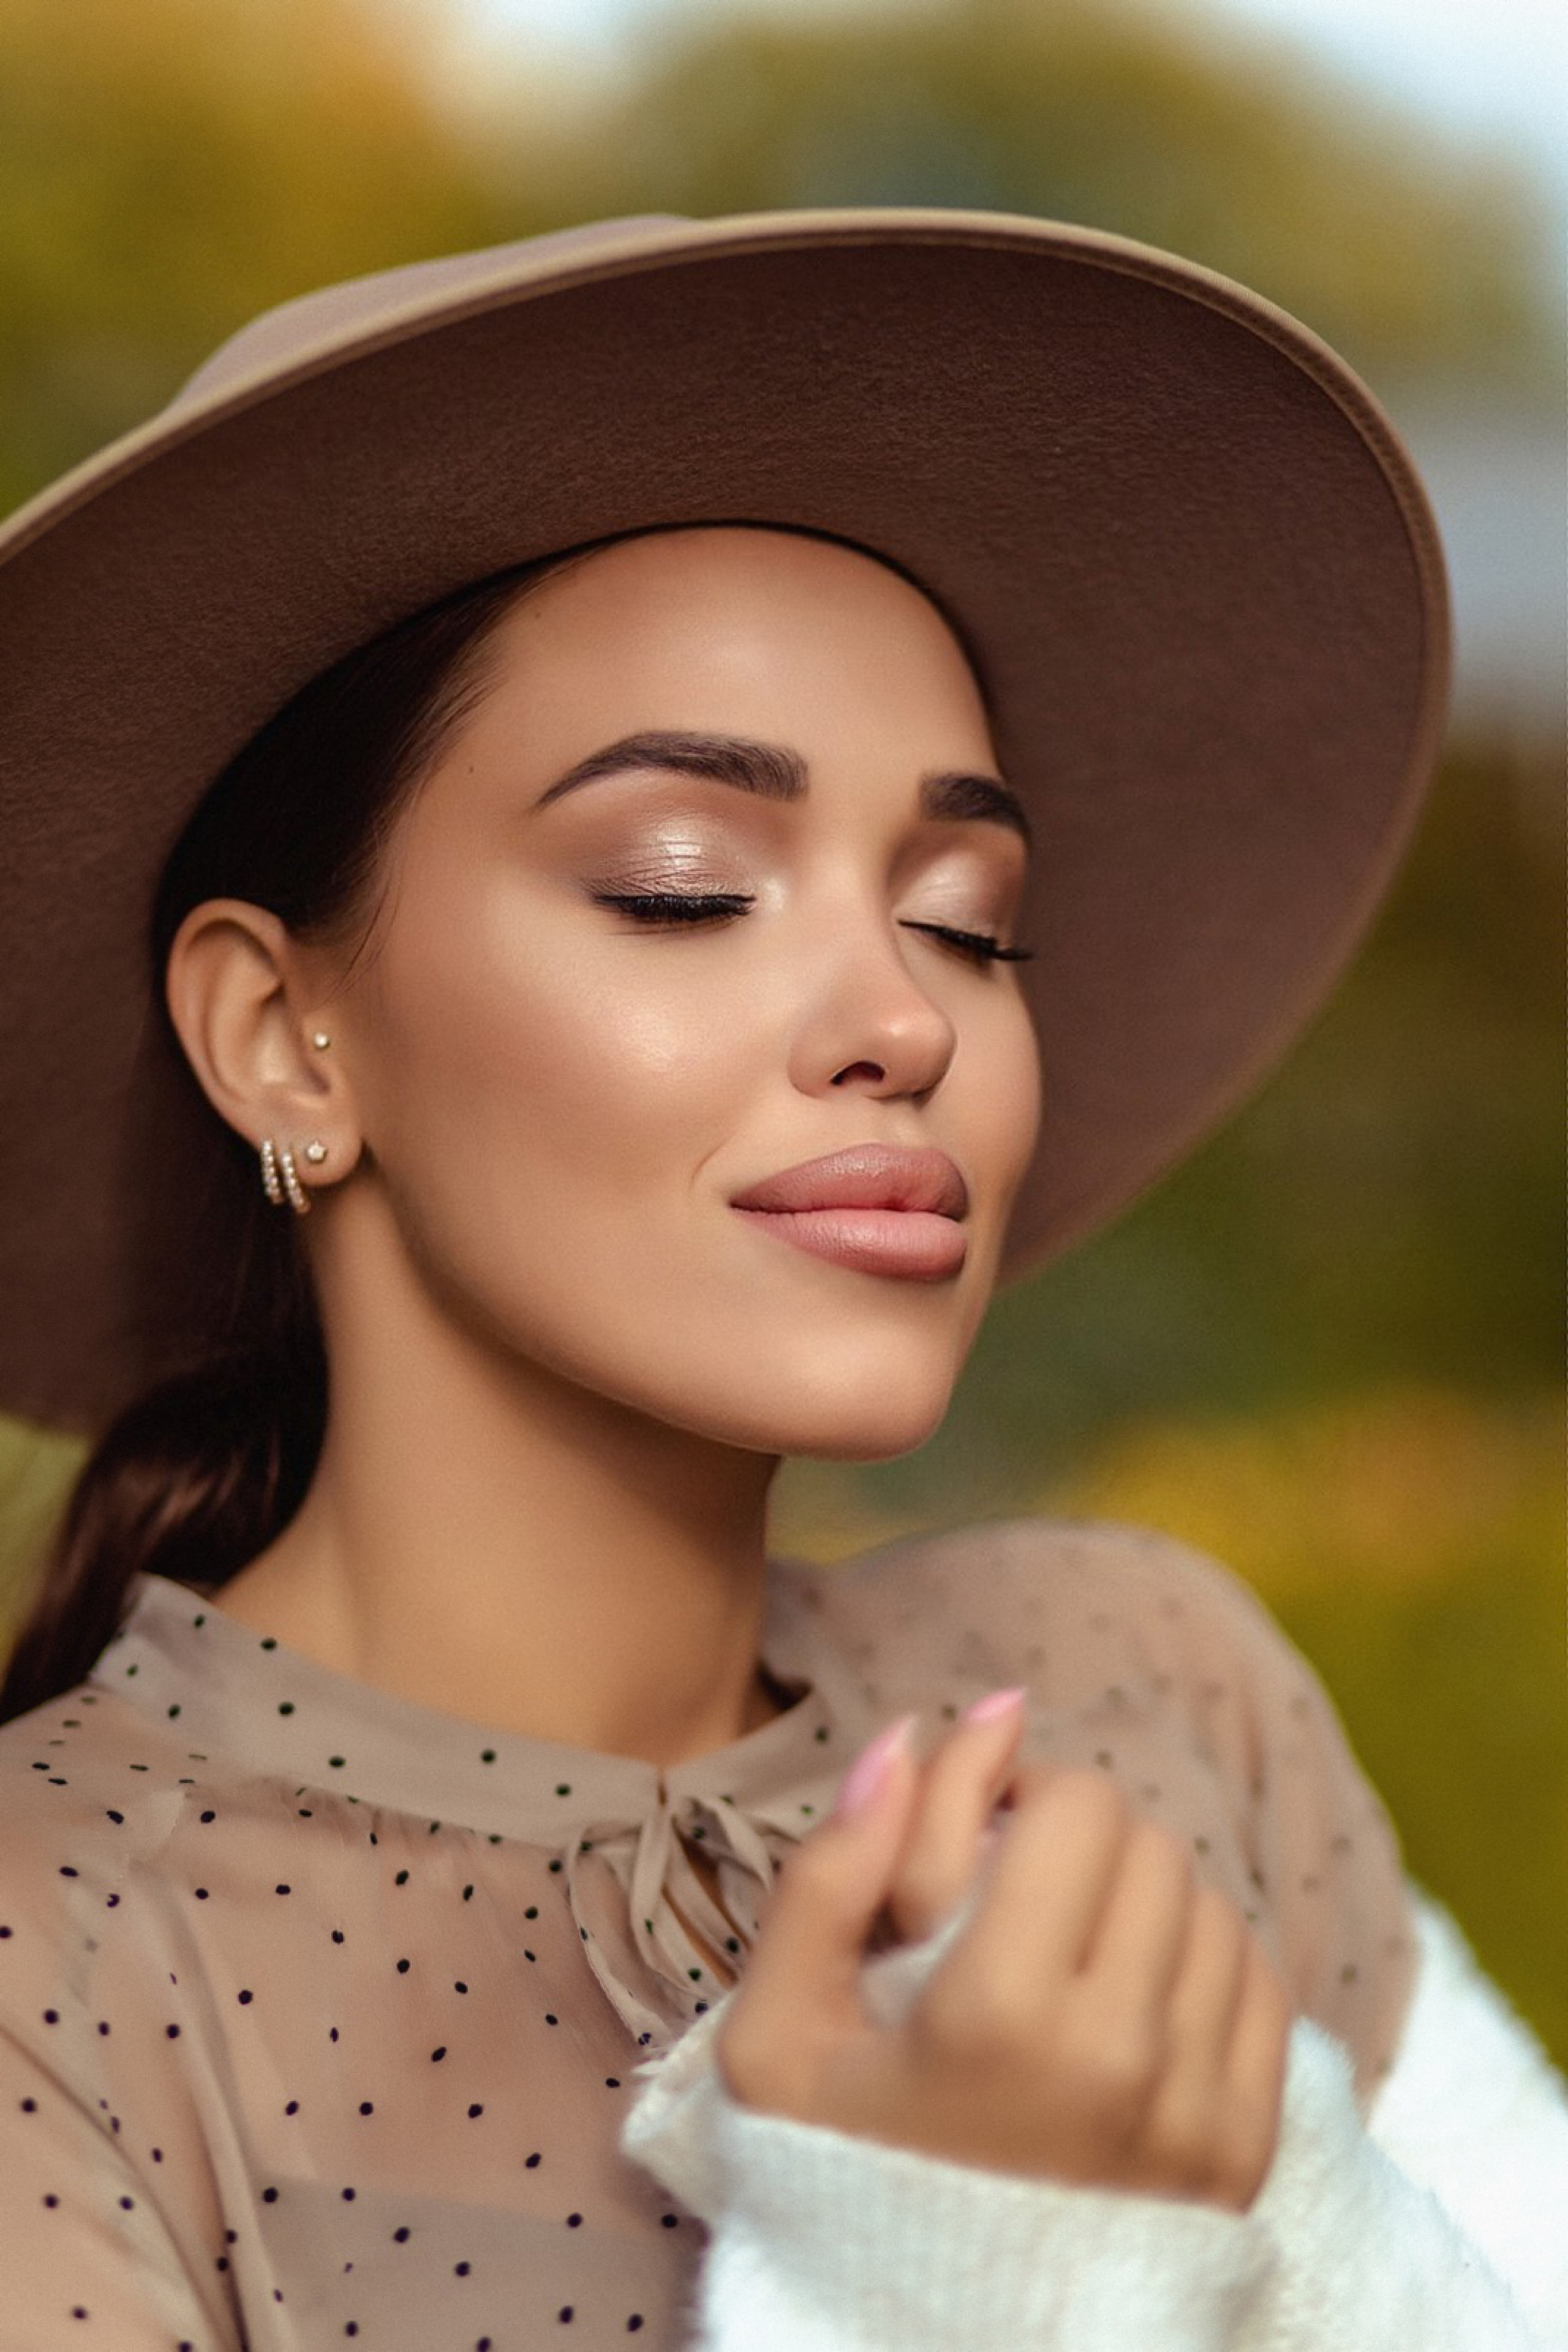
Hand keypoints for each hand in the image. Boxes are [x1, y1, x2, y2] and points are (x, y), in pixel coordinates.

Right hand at [718, 1694, 1291, 2212]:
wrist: (929, 2341)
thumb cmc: (841, 2175)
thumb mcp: (778, 2036)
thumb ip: (829, 1873)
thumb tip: (914, 1731)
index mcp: (998, 2015)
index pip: (1079, 1807)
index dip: (1024, 1791)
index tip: (982, 1833)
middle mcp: (1118, 2060)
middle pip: (1150, 1845)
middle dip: (1082, 1840)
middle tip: (1019, 1888)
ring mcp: (1195, 2113)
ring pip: (1209, 1906)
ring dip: (1143, 1899)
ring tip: (1071, 1947)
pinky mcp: (1243, 2154)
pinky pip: (1258, 1985)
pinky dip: (1201, 1965)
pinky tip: (1130, 1999)